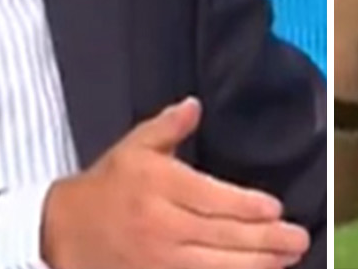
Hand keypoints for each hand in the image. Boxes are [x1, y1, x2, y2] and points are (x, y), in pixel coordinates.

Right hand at [41, 97, 309, 268]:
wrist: (60, 232)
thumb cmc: (105, 187)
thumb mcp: (132, 148)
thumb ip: (168, 127)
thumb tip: (194, 106)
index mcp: (156, 186)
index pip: (210, 198)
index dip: (247, 206)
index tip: (275, 208)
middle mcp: (159, 225)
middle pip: (220, 235)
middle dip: (264, 240)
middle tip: (297, 239)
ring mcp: (156, 261)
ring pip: (214, 267)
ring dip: (254, 265)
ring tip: (285, 260)